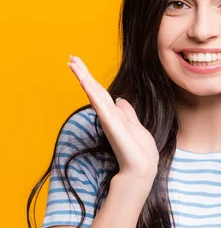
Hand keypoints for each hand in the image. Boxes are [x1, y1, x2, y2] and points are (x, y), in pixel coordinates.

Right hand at [67, 55, 158, 179]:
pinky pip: (100, 106)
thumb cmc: (140, 152)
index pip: (101, 93)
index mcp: (115, 115)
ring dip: (84, 78)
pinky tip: (85, 82)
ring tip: (73, 64)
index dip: (91, 78)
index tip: (80, 64)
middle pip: (95, 90)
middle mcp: (109, 116)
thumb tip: (121, 100)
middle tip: (71, 58)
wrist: (142, 169)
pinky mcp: (111, 125)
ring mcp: (109, 120)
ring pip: (95, 94)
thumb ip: (127, 114)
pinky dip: (92, 93)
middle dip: (83, 74)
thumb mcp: (136, 127)